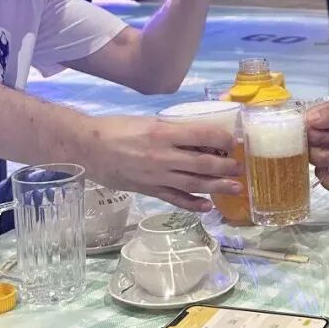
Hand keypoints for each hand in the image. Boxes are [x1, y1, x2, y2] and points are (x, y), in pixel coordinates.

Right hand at [83, 114, 240, 211]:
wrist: (87, 148)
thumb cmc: (116, 128)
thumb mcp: (147, 120)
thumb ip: (171, 129)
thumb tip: (195, 134)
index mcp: (163, 132)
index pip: (201, 134)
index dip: (222, 139)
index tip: (235, 141)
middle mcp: (162, 155)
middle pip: (202, 162)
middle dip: (226, 166)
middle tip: (241, 167)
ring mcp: (156, 175)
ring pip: (193, 183)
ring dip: (217, 186)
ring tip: (235, 188)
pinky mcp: (149, 190)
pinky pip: (175, 199)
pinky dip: (193, 204)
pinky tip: (208, 207)